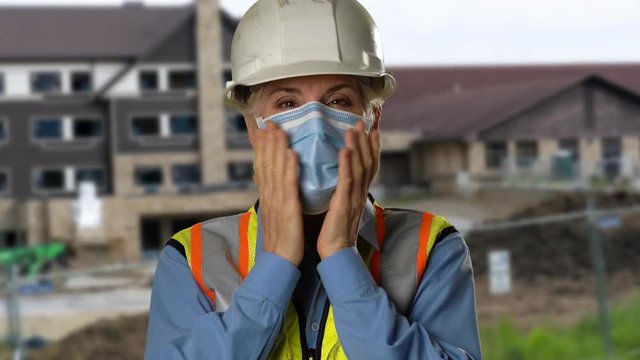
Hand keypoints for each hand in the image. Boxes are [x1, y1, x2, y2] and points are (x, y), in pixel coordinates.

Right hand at [253, 121, 303, 265]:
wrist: (279, 261)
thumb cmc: (282, 239)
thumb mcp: (276, 214)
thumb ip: (275, 197)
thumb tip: (274, 184)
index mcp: (268, 196)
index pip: (262, 167)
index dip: (262, 148)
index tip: (263, 130)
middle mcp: (269, 195)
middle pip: (266, 164)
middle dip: (267, 142)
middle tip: (269, 122)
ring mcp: (277, 201)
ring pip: (275, 169)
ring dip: (277, 148)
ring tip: (279, 130)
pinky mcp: (287, 209)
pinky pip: (288, 185)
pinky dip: (289, 167)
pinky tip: (291, 153)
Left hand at [317, 120, 379, 258]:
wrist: (336, 253)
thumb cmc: (335, 232)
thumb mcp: (341, 206)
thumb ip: (342, 191)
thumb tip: (338, 177)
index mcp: (359, 193)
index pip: (370, 166)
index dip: (372, 147)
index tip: (372, 130)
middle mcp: (360, 193)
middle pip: (368, 162)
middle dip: (367, 140)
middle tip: (365, 121)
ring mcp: (354, 198)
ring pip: (360, 168)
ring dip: (358, 146)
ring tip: (354, 129)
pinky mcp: (344, 204)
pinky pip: (347, 181)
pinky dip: (347, 165)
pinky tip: (345, 150)